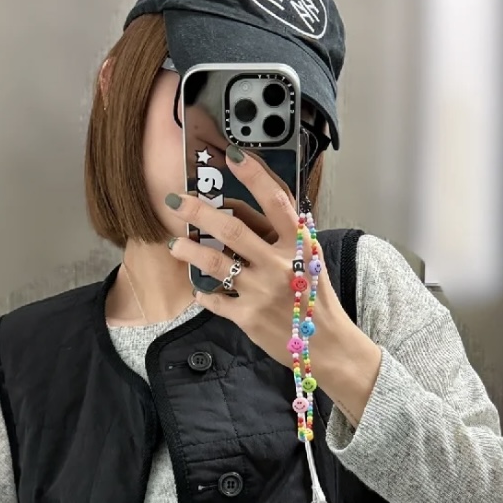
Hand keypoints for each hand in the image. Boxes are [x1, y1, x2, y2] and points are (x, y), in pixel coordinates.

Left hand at [166, 146, 347, 367]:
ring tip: (175, 244)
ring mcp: (261, 291)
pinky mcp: (247, 317)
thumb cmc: (315, 299)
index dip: (254, 175)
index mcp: (299, 244)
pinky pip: (214, 299)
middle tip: (176, 201)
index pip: (275, 200)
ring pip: (214, 262)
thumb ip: (281, 237)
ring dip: (188, 250)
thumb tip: (239, 210)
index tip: (231, 155)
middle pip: (232, 228)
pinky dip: (203, 292)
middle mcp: (279, 264)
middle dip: (198, 211)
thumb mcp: (309, 260)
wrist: (327, 347)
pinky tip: (200, 289)